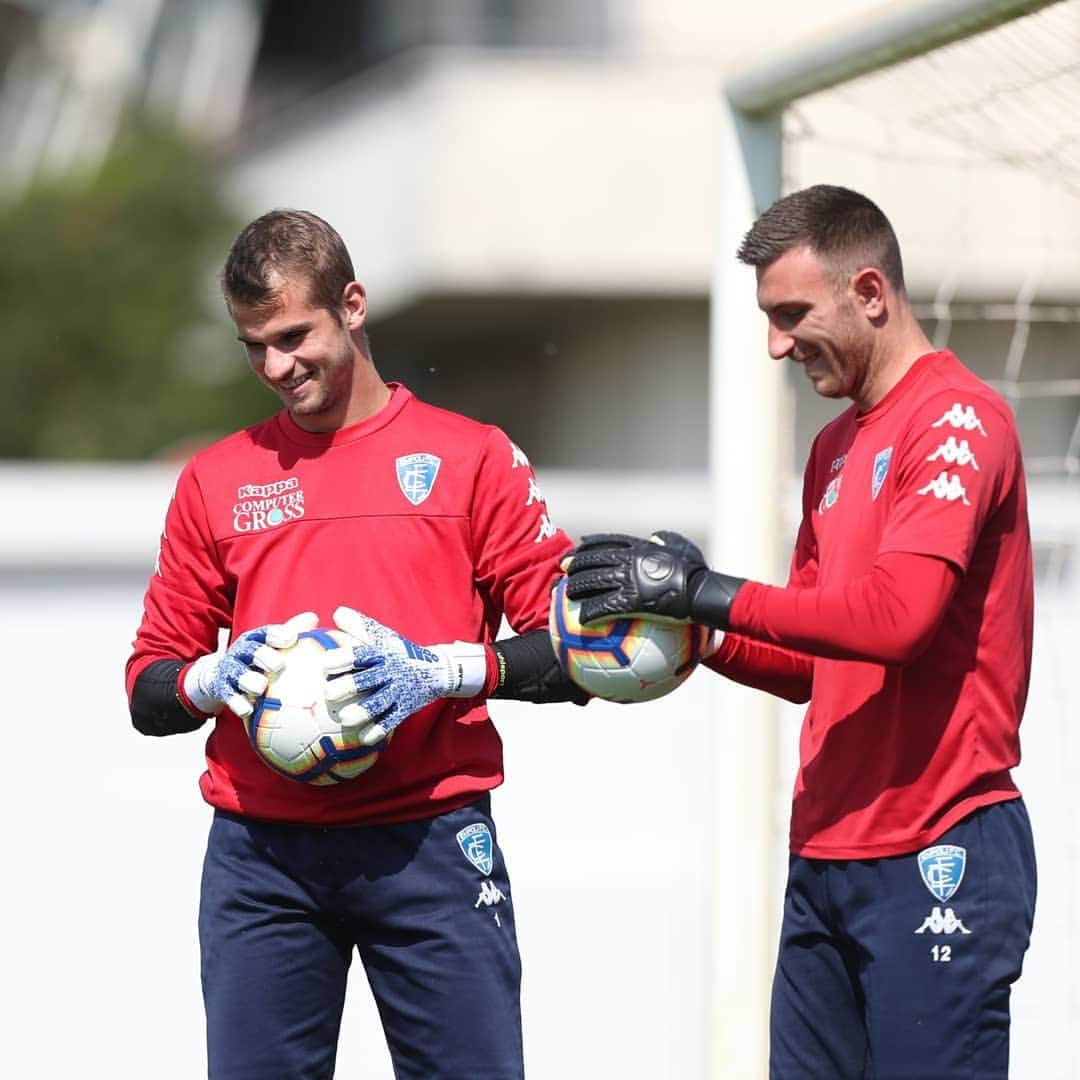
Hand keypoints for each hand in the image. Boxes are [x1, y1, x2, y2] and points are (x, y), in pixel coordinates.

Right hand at [183, 611, 318, 717]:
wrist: (223, 675)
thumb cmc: (259, 658)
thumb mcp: (272, 644)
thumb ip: (292, 632)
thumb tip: (313, 617)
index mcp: (256, 639)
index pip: (266, 633)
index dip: (277, 635)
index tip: (291, 638)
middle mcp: (242, 651)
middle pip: (251, 651)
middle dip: (262, 656)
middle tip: (277, 665)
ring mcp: (231, 670)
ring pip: (238, 674)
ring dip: (248, 680)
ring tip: (260, 687)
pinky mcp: (223, 689)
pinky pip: (229, 696)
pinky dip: (238, 703)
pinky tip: (247, 710)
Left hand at [326, 607, 486, 746]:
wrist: (436, 670)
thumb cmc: (399, 653)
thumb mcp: (383, 637)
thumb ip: (359, 628)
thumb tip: (337, 613)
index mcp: (381, 654)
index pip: (361, 654)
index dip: (343, 658)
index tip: (324, 664)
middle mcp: (390, 672)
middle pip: (368, 679)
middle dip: (350, 686)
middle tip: (329, 693)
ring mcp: (399, 691)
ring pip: (379, 703)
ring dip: (363, 711)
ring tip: (346, 718)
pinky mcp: (405, 708)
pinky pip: (391, 721)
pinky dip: (378, 730)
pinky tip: (363, 738)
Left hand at [563, 531, 707, 622]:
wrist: (702, 591)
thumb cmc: (697, 572)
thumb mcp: (683, 547)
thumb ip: (667, 540)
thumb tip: (656, 537)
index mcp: (640, 547)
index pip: (609, 541)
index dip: (592, 542)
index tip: (579, 544)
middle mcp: (630, 560)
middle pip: (593, 559)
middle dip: (575, 562)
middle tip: (563, 567)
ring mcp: (629, 580)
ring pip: (593, 581)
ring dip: (576, 586)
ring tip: (565, 592)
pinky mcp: (631, 600)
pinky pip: (604, 606)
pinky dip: (590, 611)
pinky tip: (580, 619)